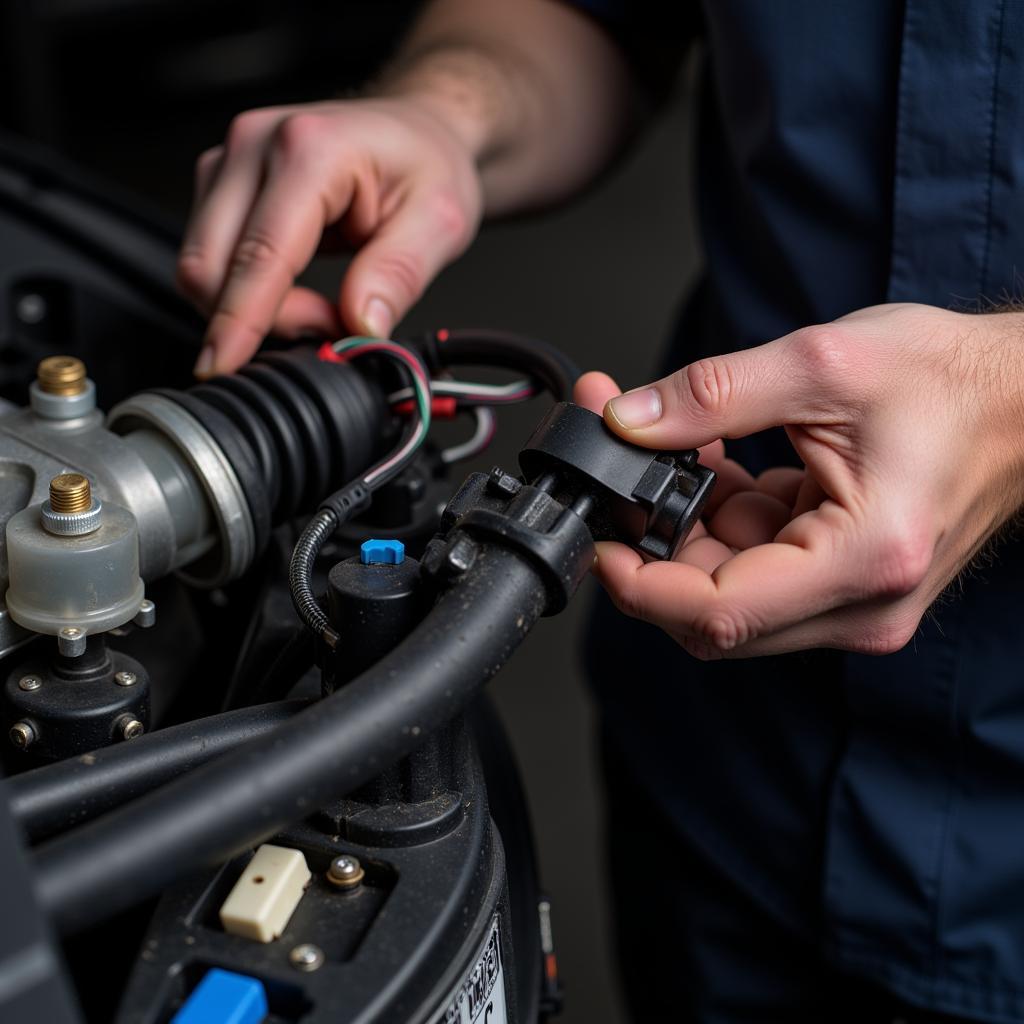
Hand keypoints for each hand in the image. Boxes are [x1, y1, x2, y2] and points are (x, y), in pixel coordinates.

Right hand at [177, 97, 482, 376]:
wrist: (417, 133)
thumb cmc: (427, 163)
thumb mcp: (440, 222)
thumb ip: (399, 275)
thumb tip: (361, 326)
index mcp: (310, 149)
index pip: (260, 254)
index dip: (240, 319)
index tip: (223, 364)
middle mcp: (255, 146)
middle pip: (211, 265)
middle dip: (261, 320)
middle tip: (330, 325)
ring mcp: (231, 162)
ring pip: (203, 267)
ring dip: (253, 309)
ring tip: (321, 306)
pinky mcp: (222, 184)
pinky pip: (213, 259)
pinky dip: (248, 293)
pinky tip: (295, 290)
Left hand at [576, 303, 1023, 657]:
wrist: (1020, 397)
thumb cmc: (953, 382)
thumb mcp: (821, 366)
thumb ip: (712, 397)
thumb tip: (628, 422)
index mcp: (862, 560)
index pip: (718, 614)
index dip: (639, 586)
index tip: (598, 541)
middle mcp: (858, 604)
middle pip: (711, 612)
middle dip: (652, 541)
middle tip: (623, 467)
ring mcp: (850, 600)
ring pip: (725, 589)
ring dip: (686, 524)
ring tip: (683, 445)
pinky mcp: (838, 581)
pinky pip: (754, 567)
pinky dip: (722, 520)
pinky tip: (722, 463)